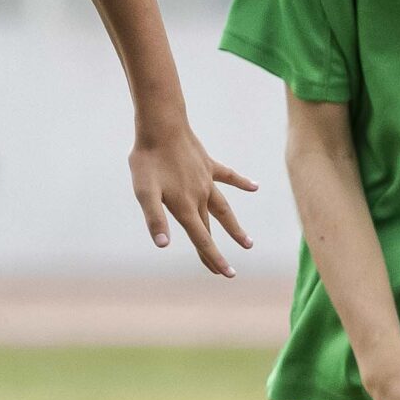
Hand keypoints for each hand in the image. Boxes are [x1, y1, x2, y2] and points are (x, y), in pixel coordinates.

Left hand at [131, 125, 257, 277]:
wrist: (161, 125)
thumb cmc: (148, 160)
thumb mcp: (144, 191)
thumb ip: (155, 218)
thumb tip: (163, 245)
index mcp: (184, 206)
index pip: (202, 239)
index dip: (214, 259)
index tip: (228, 274)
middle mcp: (200, 197)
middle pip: (210, 230)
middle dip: (216, 252)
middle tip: (227, 272)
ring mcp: (207, 180)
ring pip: (224, 209)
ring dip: (234, 227)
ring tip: (248, 243)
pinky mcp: (209, 165)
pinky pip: (229, 176)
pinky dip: (242, 183)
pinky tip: (255, 188)